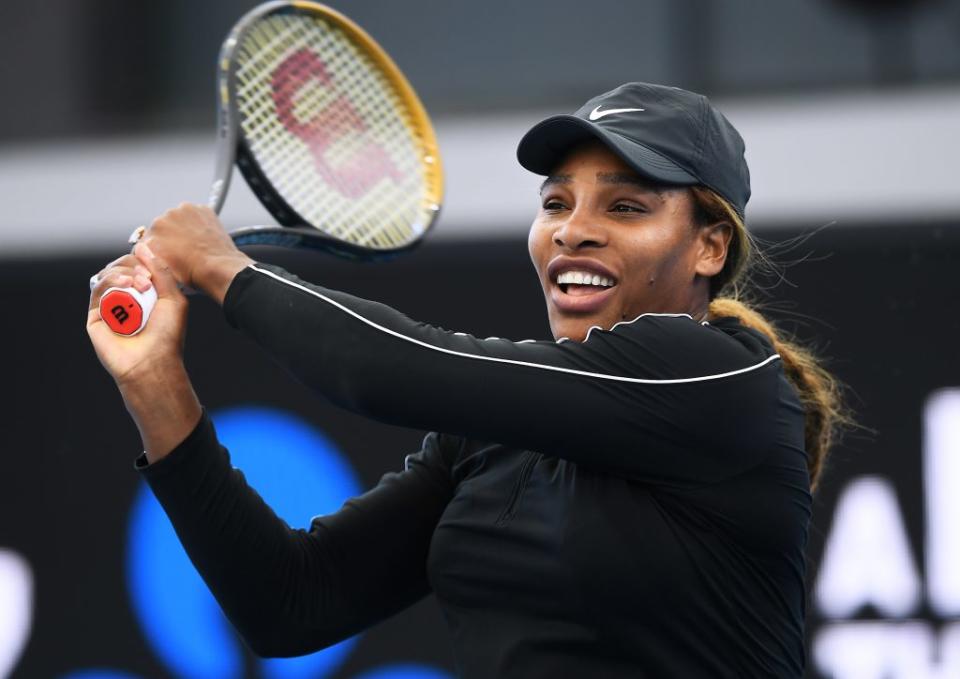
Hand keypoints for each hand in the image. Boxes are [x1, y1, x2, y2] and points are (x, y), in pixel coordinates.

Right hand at [87, 243, 186, 385]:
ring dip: (124, 273)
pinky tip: (125, 286)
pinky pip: (97, 289)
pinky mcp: (95, 315)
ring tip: (139, 285)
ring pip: (108, 274)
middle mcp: (126, 298)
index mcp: (144, 294)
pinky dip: (111, 281)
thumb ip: (161, 271)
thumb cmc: (168, 335)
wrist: (154, 361)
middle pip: (121, 267)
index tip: (153, 270)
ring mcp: (109, 306)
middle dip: (134, 266)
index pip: (137, 265)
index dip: (144, 261)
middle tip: (147, 280)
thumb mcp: (173, 298)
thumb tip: (142, 245)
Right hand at [140, 203, 252, 300]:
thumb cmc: (193, 273)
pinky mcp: (201, 209)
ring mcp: (184, 211)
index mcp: (151, 234)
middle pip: (165, 226)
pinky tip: (204, 237)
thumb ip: (151, 259)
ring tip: (195, 244)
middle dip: (171, 235)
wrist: (219, 268)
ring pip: (180, 219)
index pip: (150, 237)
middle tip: (184, 249)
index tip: (168, 251)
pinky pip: (197, 215)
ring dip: (185, 227)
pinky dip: (199, 222)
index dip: (160, 246)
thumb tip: (149, 256)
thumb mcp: (162, 271)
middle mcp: (164, 218)